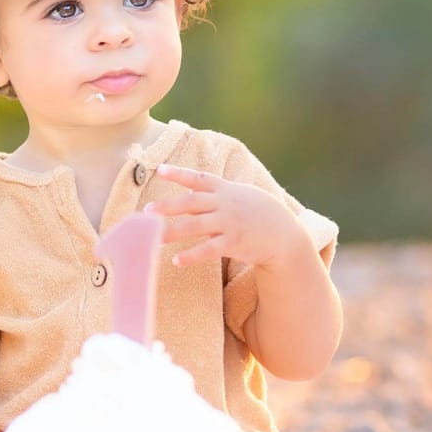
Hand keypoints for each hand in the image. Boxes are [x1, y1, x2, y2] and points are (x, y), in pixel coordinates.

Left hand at [150, 165, 313, 269]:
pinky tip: (177, 261)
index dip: (179, 173)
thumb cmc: (260, 214)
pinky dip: (192, 255)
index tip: (160, 170)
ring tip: (151, 238)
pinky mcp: (235, 242)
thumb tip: (191, 190)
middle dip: (167, 206)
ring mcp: (230, 222)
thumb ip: (217, 193)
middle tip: (145, 212)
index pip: (198, 178)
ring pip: (194, 225)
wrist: (285, 235)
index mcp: (225, 189)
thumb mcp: (241, 195)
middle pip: (190, 201)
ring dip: (171, 231)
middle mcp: (225, 203)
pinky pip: (209, 249)